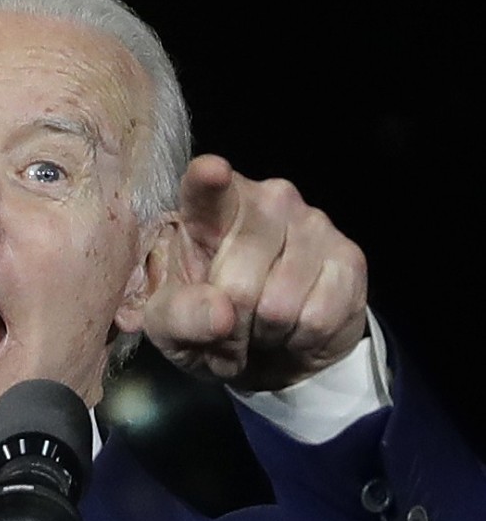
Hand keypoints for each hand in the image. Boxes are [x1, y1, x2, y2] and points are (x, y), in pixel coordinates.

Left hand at [142, 154, 367, 390]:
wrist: (272, 349)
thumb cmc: (210, 320)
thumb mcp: (172, 326)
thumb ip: (179, 315)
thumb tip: (220, 312)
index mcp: (209, 209)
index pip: (205, 189)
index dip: (208, 180)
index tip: (212, 171)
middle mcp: (266, 201)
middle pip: (238, 283)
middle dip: (230, 324)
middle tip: (228, 326)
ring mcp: (313, 224)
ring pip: (278, 305)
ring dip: (264, 332)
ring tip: (260, 324)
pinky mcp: (348, 258)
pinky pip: (316, 319)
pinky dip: (299, 339)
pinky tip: (294, 328)